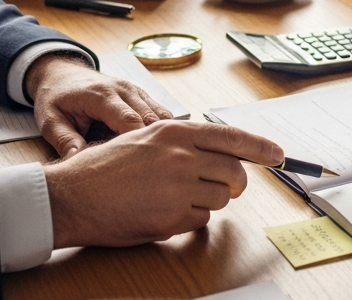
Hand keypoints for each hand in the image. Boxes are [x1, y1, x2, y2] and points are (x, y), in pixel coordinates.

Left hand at [25, 54, 173, 157]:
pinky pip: (162, 114)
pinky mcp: (142, 96)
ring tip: (148, 160)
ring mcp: (136, 91)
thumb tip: (78, 161)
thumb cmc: (55, 98)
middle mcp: (124, 90)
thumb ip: (64, 140)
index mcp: (101, 95)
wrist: (61, 74)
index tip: (135, 167)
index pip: (130, 120)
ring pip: (162, 117)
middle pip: (151, 120)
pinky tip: (149, 147)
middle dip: (151, 144)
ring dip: (158, 138)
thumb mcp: (50, 120)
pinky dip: (160, 131)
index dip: (136, 144)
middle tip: (146, 170)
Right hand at [44, 120, 283, 247]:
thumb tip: (220, 154)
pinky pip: (201, 220)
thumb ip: (183, 142)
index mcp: (175, 131)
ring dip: (208, 201)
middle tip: (228, 188)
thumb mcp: (146, 138)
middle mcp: (181, 157)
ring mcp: (178, 188)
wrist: (72, 195)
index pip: (232, 137)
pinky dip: (190, 219)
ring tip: (176, 197)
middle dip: (236, 184)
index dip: (260, 148)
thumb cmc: (105, 167)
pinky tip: (163, 211)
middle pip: (234, 173)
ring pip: (220, 199)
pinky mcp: (171, 218)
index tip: (279, 156)